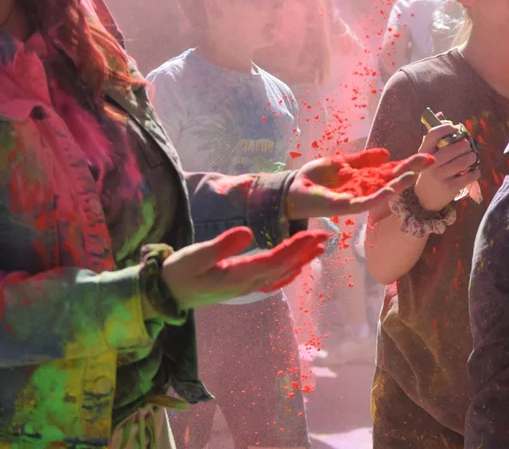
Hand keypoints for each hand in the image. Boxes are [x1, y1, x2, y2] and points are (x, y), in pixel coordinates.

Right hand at [157, 227, 328, 313]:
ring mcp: (245, 287)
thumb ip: (221, 246)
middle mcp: (246, 284)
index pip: (273, 261)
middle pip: (282, 267)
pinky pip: (271, 280)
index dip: (294, 248)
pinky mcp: (241, 286)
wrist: (165, 295)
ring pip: (280, 274)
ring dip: (300, 260)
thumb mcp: (194, 256)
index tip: (312, 235)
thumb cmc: (177, 273)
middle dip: (304, 251)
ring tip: (319, 247)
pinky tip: (297, 266)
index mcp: (237, 276)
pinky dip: (287, 271)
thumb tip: (247, 232)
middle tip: (325, 236)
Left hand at [286, 152, 432, 220]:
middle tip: (431, 160)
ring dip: (401, 184)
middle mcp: (366, 190)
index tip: (428, 156)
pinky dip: (381, 196)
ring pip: (385, 192)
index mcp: (365, 178)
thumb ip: (363, 159)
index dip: (409, 164)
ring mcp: (359, 199)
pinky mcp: (348, 206)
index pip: (392, 170)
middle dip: (411, 171)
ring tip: (415, 173)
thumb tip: (387, 153)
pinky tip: (392, 188)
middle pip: (394, 180)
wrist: (292, 190)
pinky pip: (368, 202)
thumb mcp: (342, 163)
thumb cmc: (315, 178)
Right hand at [413, 123, 479, 211]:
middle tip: (468, 145)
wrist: (424, 197)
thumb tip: (441, 113)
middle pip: (451, 149)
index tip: (455, 128)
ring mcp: (439, 176)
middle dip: (463, 145)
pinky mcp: (449, 188)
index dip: (446, 128)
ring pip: (461, 163)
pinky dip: (474, 172)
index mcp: (423, 152)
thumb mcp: (427, 154)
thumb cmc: (429, 169)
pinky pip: (467, 177)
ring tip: (472, 157)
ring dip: (471, 158)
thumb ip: (435, 136)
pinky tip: (474, 171)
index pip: (433, 134)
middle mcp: (430, 164)